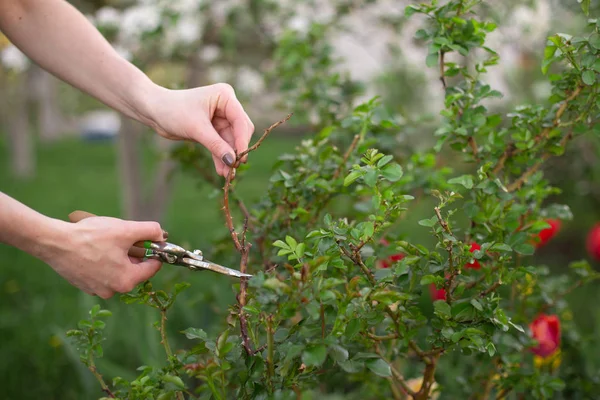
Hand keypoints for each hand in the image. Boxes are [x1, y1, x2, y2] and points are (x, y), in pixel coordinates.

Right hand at [41, 216, 164, 298]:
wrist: (55, 242)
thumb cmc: (91, 236)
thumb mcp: (126, 229)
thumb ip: (150, 230)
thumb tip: (160, 235)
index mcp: (126, 281)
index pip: (152, 267)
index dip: (153, 251)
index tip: (148, 240)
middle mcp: (113, 290)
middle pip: (134, 269)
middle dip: (132, 253)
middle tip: (123, 238)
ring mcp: (96, 290)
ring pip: (117, 270)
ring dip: (117, 257)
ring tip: (106, 242)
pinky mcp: (84, 285)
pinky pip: (102, 273)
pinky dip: (102, 262)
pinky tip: (94, 249)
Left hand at [146, 83, 254, 176]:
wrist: (154, 111)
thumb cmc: (173, 111)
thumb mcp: (196, 129)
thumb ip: (216, 145)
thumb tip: (232, 162)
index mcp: (225, 96)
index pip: (240, 121)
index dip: (242, 141)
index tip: (241, 159)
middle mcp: (226, 106)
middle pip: (240, 131)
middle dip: (236, 150)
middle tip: (234, 168)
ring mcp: (221, 118)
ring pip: (231, 141)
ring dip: (228, 157)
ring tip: (227, 175)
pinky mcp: (213, 129)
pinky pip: (222, 145)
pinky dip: (221, 157)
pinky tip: (221, 171)